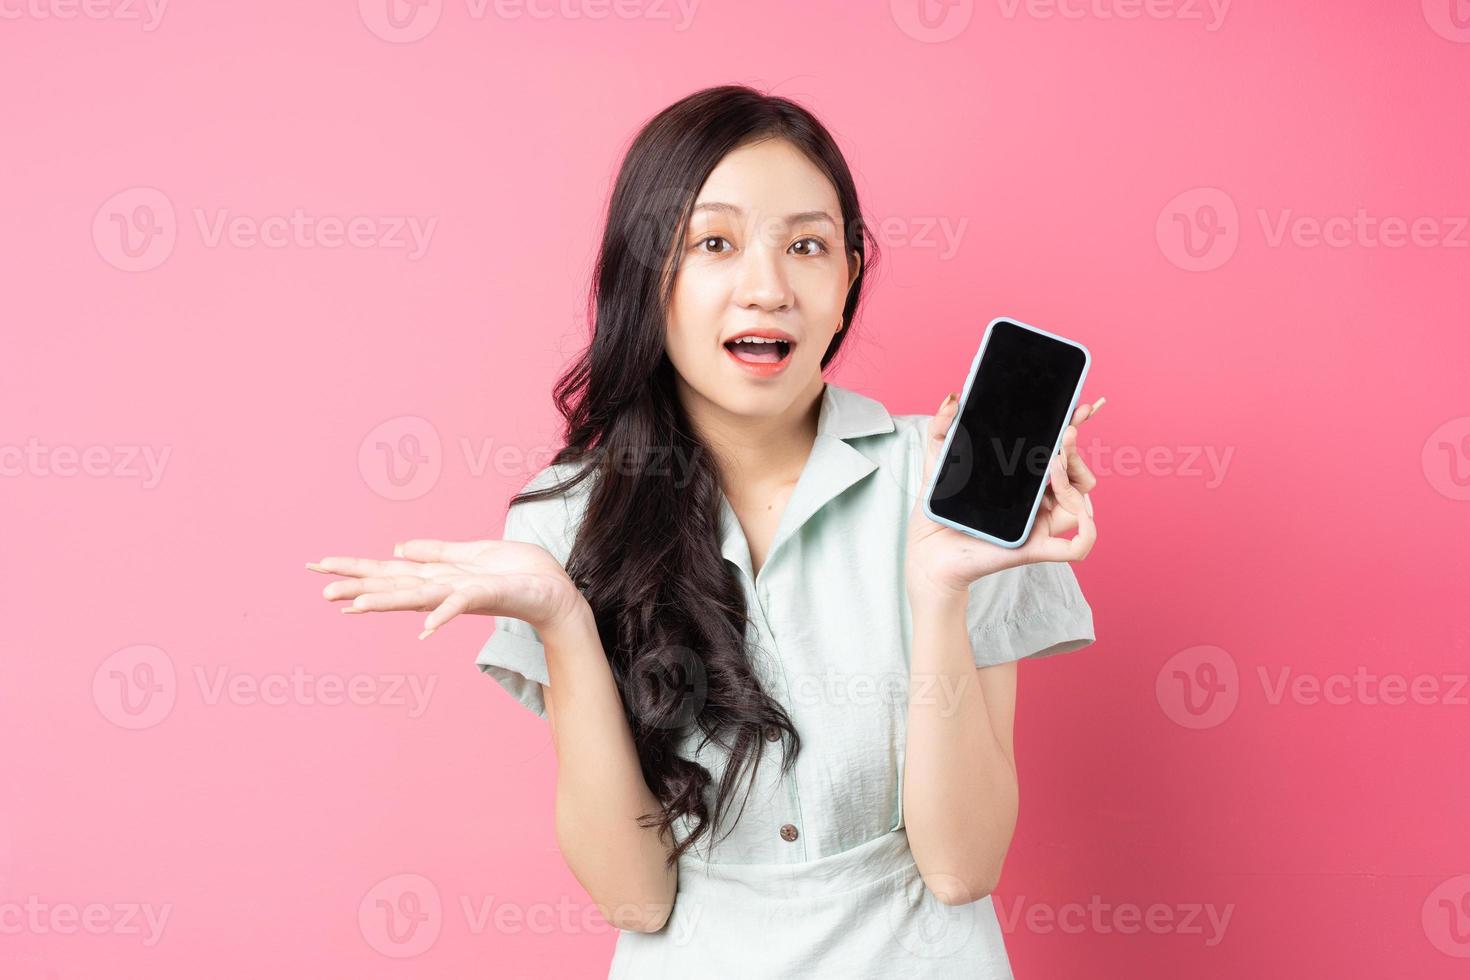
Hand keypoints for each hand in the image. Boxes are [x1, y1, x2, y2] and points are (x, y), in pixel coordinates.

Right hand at [306, 538, 585, 639]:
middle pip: (394, 585)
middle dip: (357, 587)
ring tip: (354, 605)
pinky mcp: (487, 594)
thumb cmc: (518, 573)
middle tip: (320, 591)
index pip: (389, 571)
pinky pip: (461, 603)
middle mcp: (444, 589)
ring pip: (418, 596)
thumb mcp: (472, 553)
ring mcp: (463, 595)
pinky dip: (442, 614)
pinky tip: (424, 627)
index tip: (321, 566)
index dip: (356, 569)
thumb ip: (436, 551)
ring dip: (387, 601)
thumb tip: (398, 548)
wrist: (555, 592)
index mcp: (438, 576)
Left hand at [906, 394, 1102, 597]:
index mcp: (1024, 478)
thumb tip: (953, 398)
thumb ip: (943, 426)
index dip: (1076, 428)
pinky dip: (1087, 530)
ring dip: (1073, 479)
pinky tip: (1079, 510)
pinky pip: (1078, 546)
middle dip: (1075, 450)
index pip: (1061, 452)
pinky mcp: (1034, 548)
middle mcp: (1037, 500)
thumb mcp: (938, 459)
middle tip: (1064, 433)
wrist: (925, 548)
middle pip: (1078, 474)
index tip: (1081, 407)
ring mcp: (1038, 524)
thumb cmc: (938, 508)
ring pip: (1081, 502)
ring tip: (1051, 462)